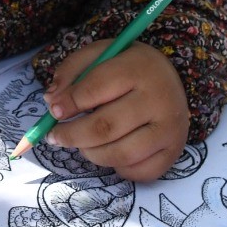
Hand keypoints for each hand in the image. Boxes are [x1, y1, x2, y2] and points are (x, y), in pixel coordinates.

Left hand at [42, 42, 190, 180]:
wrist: (171, 79)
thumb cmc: (129, 67)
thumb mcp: (100, 54)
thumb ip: (72, 71)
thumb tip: (51, 101)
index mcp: (140, 67)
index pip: (95, 89)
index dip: (68, 103)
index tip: (53, 110)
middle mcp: (160, 99)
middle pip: (105, 128)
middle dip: (72, 135)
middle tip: (55, 136)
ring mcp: (171, 129)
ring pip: (119, 154)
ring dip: (90, 153)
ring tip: (82, 143)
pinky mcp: (174, 152)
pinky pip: (137, 172)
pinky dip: (116, 168)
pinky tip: (111, 151)